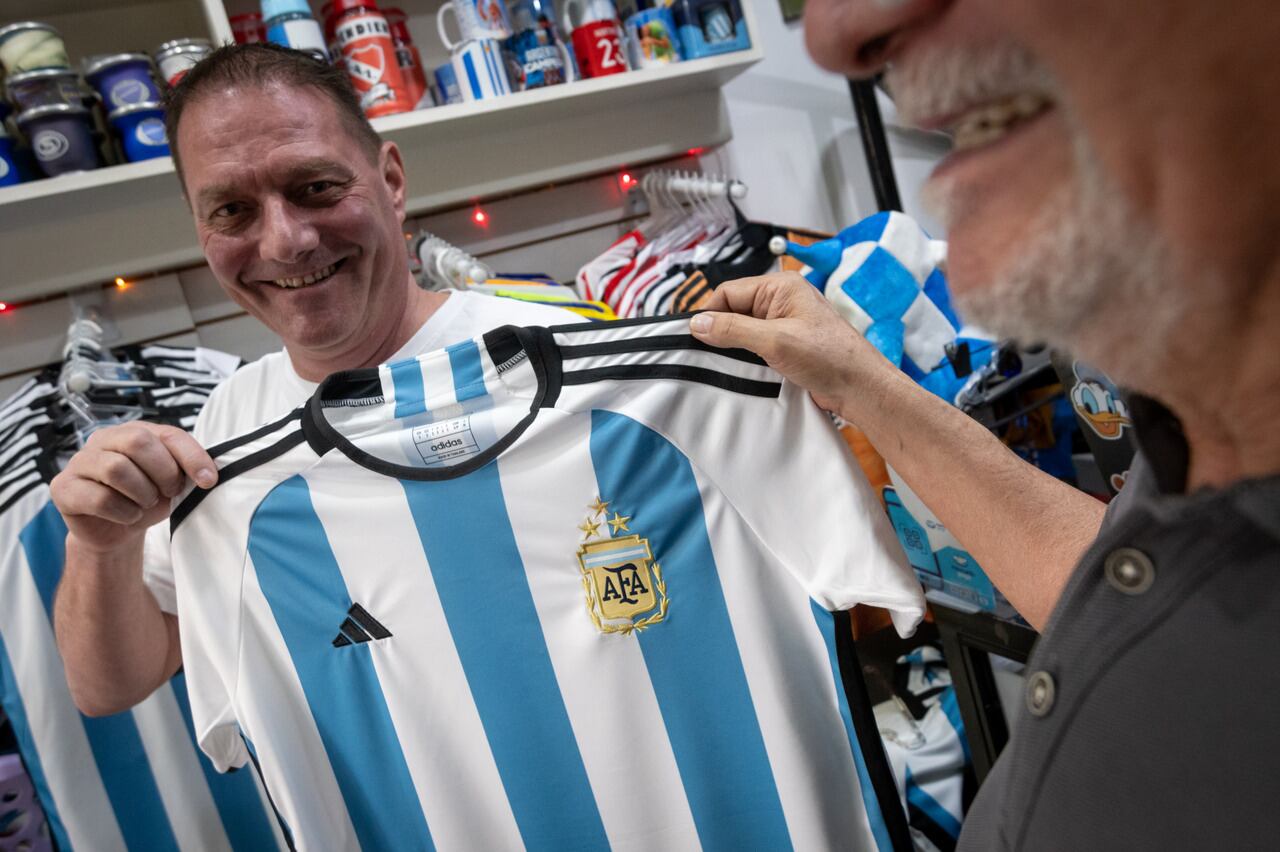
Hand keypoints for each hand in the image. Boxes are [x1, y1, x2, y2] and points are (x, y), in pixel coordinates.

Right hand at [50, 422, 216, 554]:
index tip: (208, 480)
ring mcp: (80, 462)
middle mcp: (104, 439)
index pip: (168, 433)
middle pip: (137, 441)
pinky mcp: (64, 488)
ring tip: (144, 504)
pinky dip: (123, 512)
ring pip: (117, 468)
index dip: (191, 456)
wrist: (115, 531)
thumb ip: (186, 471)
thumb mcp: (172, 483)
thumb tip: (208, 475)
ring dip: (142, 494)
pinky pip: (99, 498)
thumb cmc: (145, 499)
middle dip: (163, 472)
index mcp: (134, 431)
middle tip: (169, 493)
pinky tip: (128, 515)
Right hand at [689, 272, 897, 416]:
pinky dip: (746, 358)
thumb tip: (699, 324)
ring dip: (734, 348)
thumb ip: (734, 330)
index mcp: (781, 287)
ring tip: (727, 365)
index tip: (694, 336)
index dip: (710, 314)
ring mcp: (785, 324)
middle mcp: (782, 301)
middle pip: (735, 311)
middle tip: (705, 354)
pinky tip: (743, 372)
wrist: (860, 387)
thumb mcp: (775, 340)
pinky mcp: (787, 345)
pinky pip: (756, 346)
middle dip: (721, 332)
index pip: (729, 292)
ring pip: (743, 331)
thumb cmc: (831, 357)